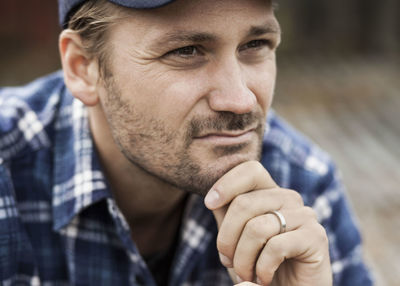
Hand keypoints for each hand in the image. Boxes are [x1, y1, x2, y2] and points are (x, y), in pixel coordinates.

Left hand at [204, 161, 331, 285]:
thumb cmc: (258, 266)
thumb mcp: (235, 239)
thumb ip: (226, 217)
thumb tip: (212, 199)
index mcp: (269, 194)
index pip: (250, 169)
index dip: (226, 183)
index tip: (209, 204)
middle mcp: (288, 199)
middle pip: (244, 203)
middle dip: (226, 238)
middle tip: (228, 261)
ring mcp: (304, 216)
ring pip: (256, 227)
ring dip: (243, 259)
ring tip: (245, 274)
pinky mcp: (316, 237)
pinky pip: (275, 247)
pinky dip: (262, 268)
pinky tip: (264, 278)